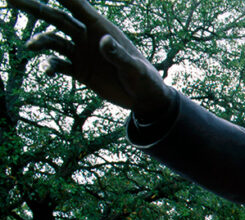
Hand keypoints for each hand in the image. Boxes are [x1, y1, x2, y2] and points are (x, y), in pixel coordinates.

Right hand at [8, 0, 172, 116]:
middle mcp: (88, 37)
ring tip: (31, 46)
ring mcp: (81, 53)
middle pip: (56, 18)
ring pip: (53, 41)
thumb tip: (101, 41)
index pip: (77, 5)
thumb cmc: (145, 79)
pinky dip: (49, 66)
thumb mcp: (134, 69)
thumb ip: (118, 55)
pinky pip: (58, 64)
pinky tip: (46, 71)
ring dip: (41, 41)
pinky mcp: (79, 70)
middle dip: (35, 8)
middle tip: (11, 0)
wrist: (144, 98)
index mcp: (102, 29)